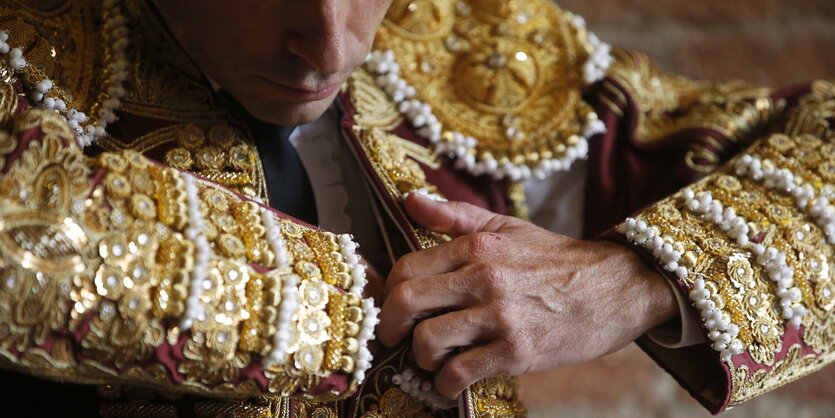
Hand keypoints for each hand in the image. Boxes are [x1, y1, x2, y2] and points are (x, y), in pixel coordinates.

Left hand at [377, 193, 677, 398]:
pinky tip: (451, 381)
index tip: (393, 309)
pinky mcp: (519, 350)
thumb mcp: (507, 226)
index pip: (406, 268)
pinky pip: (461, 372)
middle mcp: (483, 277)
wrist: (618, 286)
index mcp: (476, 246)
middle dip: (390, 327)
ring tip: (431, 360)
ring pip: (428, 340)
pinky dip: (446, 383)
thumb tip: (410, 200)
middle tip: (395, 339)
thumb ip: (455, 216)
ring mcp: (501, 315)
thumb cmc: (557, 259)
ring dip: (420, 357)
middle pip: (406, 302)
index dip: (387, 294)